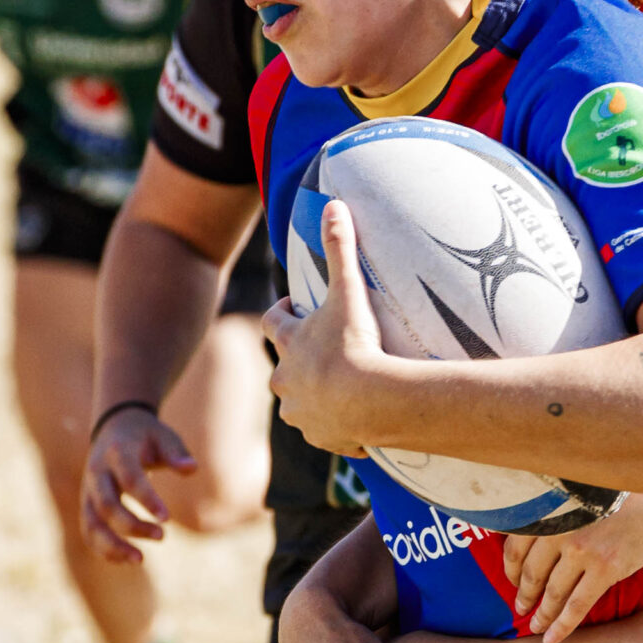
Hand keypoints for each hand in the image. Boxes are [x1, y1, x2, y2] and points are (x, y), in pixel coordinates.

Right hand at [80, 407, 199, 563]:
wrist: (114, 427)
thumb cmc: (146, 435)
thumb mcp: (164, 436)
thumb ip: (176, 452)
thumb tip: (191, 468)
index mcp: (117, 452)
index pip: (130, 480)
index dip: (147, 500)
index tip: (167, 518)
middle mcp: (97, 472)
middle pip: (107, 506)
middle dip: (132, 526)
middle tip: (163, 536)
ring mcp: (88, 490)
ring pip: (91, 524)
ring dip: (112, 545)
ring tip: (140, 560)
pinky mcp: (87, 505)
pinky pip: (89, 531)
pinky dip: (103, 549)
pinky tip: (127, 559)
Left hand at [264, 199, 383, 459]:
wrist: (372, 401)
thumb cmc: (354, 344)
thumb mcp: (348, 291)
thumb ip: (340, 248)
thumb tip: (333, 204)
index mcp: (288, 345)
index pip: (271, 322)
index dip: (281, 312)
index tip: (296, 306)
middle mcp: (286, 382)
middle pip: (283, 369)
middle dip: (299, 361)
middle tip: (326, 353)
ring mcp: (303, 415)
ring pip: (301, 405)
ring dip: (316, 397)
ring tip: (343, 391)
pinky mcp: (324, 439)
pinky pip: (327, 434)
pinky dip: (338, 427)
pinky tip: (357, 422)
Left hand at [506, 493, 642, 642]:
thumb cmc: (623, 497)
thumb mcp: (578, 498)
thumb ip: (553, 516)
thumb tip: (527, 544)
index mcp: (550, 510)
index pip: (514, 547)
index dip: (510, 571)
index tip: (511, 582)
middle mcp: (561, 529)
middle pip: (530, 573)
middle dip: (524, 596)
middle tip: (520, 608)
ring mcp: (583, 549)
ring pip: (552, 593)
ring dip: (541, 614)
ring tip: (536, 626)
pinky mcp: (607, 568)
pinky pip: (577, 605)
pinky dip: (562, 626)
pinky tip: (552, 639)